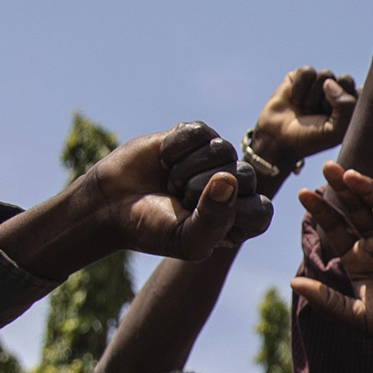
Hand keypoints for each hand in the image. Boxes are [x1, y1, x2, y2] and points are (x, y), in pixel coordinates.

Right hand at [79, 122, 274, 260]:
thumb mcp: (187, 240)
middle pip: (244, 175)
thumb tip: (228, 178)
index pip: (261, 211)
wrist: (110, 204)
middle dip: (201, 190)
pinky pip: (199, 132)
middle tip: (177, 199)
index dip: (230, 213)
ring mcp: (215, 158)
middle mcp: (234, 186)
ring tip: (170, 181)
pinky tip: (163, 160)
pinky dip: (175, 147)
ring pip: (222, 150)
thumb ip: (215, 219)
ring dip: (186, 169)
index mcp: (239, 218)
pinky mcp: (194, 136)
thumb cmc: (152, 228)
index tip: (197, 219)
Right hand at [245, 67, 356, 177]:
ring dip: (313, 97)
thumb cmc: (310, 138)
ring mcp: (319, 84)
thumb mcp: (336, 131)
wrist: (278, 139)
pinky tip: (295, 100)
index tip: (336, 120)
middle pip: (346, 80)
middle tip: (321, 114)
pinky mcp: (301, 77)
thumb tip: (329, 82)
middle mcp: (337, 93)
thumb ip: (346, 106)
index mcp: (351, 107)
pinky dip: (300, 88)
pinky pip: (307, 72)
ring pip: (326, 75)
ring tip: (306, 111)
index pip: (362, 92)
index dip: (348, 104)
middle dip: (331, 99)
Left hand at [295, 165, 372, 351]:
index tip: (303, 193)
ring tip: (350, 176)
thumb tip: (293, 284)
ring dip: (367, 189)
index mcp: (356, 258)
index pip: (335, 227)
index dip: (320, 210)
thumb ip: (326, 300)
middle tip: (327, 166)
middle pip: (355, 209)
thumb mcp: (354, 314)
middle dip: (342, 188)